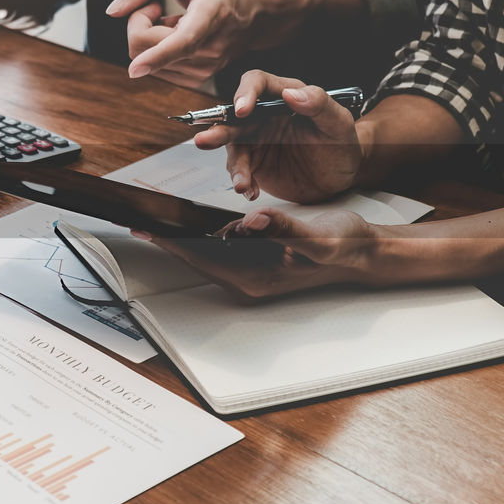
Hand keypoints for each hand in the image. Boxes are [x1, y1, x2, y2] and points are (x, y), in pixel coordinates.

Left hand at [105, 0, 322, 87]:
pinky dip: (156, 50)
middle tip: (156, 5)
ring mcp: (205, 68)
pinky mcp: (196, 78)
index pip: (182, 41)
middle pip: (146, 48)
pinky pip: (155, 68)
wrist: (254, 9)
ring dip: (149, 36)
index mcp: (211, 15)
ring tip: (174, 19)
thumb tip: (115, 9)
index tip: (136, 68)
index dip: (156, 55)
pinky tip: (175, 34)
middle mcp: (210, 48)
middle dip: (139, 22)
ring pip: (147, 60)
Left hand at [140, 208, 382, 299]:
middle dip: (169, 241)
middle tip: (139, 221)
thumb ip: (282, 229)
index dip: (173, 244)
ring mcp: (251, 277)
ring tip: (158, 222)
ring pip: (206, 257)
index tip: (146, 230)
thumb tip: (250, 223)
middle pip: (197, 260)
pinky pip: (219, 254)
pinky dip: (202, 240)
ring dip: (183, 241)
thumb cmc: (344, 244)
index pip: (204, 259)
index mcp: (258, 277)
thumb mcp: (316, 235)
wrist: (364, 254)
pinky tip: (191, 227)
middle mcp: (249, 282)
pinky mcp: (255, 267)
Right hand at [193, 70, 363, 203]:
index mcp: (284, 96)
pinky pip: (240, 171)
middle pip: (233, 116)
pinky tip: (252, 191)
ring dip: (234, 166)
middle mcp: (264, 115)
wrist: (342, 176)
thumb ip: (319, 104)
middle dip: (218, 129)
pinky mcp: (253, 163)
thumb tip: (291, 94)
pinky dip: (242, 182)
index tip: (243, 110)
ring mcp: (256, 140)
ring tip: (242, 184)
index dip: (246, 93)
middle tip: (205, 140)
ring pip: (232, 147)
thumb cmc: (342, 143)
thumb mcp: (338, 123)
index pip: (257, 83)